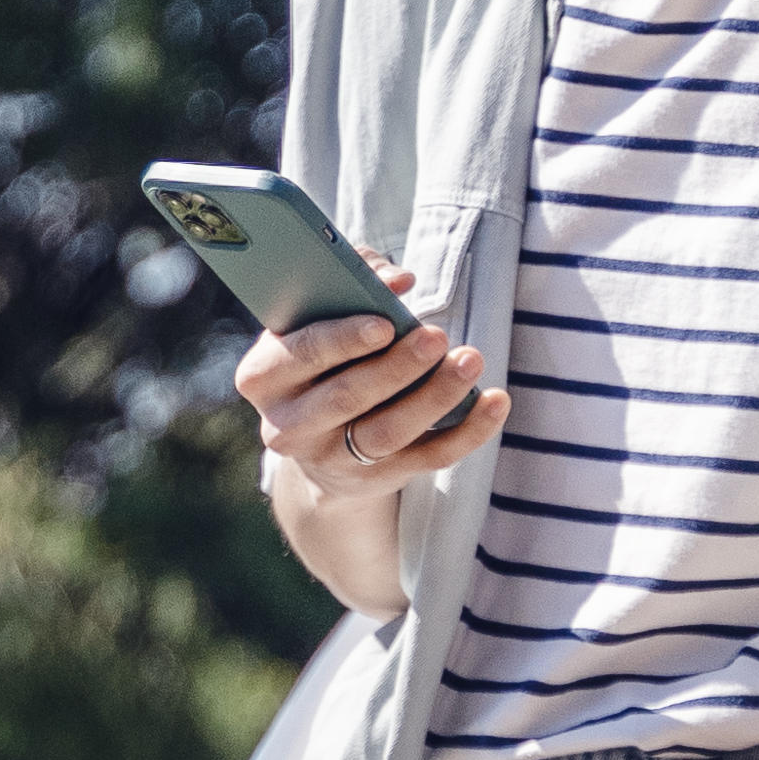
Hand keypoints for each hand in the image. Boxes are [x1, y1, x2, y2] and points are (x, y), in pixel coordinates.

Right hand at [242, 288, 499, 611]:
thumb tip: (395, 279)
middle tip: (437, 337)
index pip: (300, 355)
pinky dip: (467, 431)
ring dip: (435, 396)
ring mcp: (331, 460)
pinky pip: (427, 459)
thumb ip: (349, 281)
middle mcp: (288, 426)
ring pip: (389, 432)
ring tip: (469, 360)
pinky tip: (495, 401)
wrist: (316, 437)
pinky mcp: (375, 480)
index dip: (342, 340)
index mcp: (263, 377)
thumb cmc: (322, 355)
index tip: (384, 322)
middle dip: (396, 367)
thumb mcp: (315, 318)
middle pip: (347, 397)